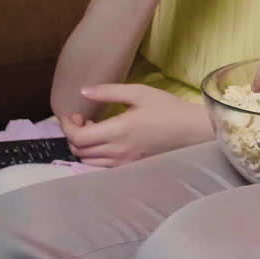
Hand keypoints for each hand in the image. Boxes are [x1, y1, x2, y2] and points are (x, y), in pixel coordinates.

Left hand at [60, 84, 214, 166]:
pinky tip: (105, 142)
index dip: (67, 126)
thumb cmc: (168, 108)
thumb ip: (109, 91)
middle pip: (79, 150)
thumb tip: (83, 91)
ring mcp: (123, 162)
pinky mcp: (130, 166)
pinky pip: (101, 166)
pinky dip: (94, 155)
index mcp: (118, 131)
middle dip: (73, 135)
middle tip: (82, 120)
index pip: (78, 137)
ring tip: (93, 130)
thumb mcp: (140, 93)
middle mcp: (117, 150)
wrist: (192, 130)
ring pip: (87, 161)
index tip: (72, 114)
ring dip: (82, 146)